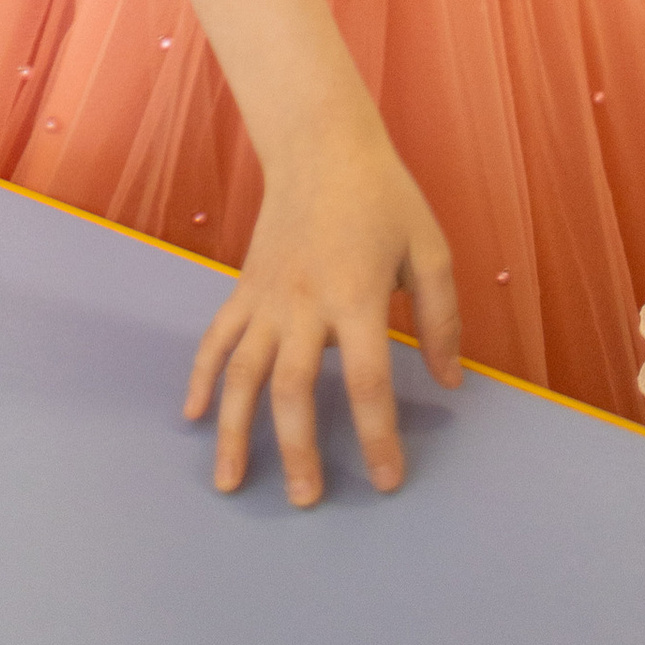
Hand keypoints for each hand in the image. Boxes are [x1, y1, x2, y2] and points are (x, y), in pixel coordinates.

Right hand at [184, 121, 460, 504]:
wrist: (321, 143)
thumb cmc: (383, 196)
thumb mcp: (428, 250)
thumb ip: (441, 319)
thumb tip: (450, 382)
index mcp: (357, 295)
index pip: (368, 381)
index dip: (378, 436)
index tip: (387, 480)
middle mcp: (305, 302)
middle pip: (293, 389)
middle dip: (298, 450)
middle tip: (307, 501)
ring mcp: (267, 296)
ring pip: (242, 374)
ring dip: (235, 432)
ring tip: (230, 483)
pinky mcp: (243, 287)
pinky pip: (216, 338)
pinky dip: (201, 378)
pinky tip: (194, 417)